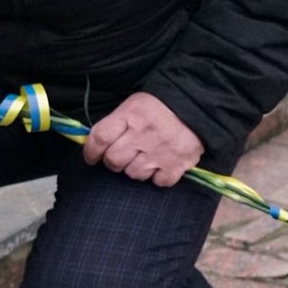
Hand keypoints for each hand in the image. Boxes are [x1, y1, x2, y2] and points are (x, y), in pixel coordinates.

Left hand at [82, 92, 202, 186]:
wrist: (197, 108)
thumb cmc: (159, 107)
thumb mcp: (133, 105)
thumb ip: (115, 124)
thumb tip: (95, 146)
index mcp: (131, 114)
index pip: (100, 138)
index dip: (90, 151)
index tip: (91, 157)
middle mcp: (144, 134)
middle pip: (113, 160)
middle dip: (113, 160)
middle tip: (121, 155)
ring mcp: (161, 151)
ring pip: (133, 174)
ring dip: (134, 168)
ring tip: (143, 157)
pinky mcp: (178, 165)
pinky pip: (157, 182)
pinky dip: (157, 176)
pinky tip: (160, 164)